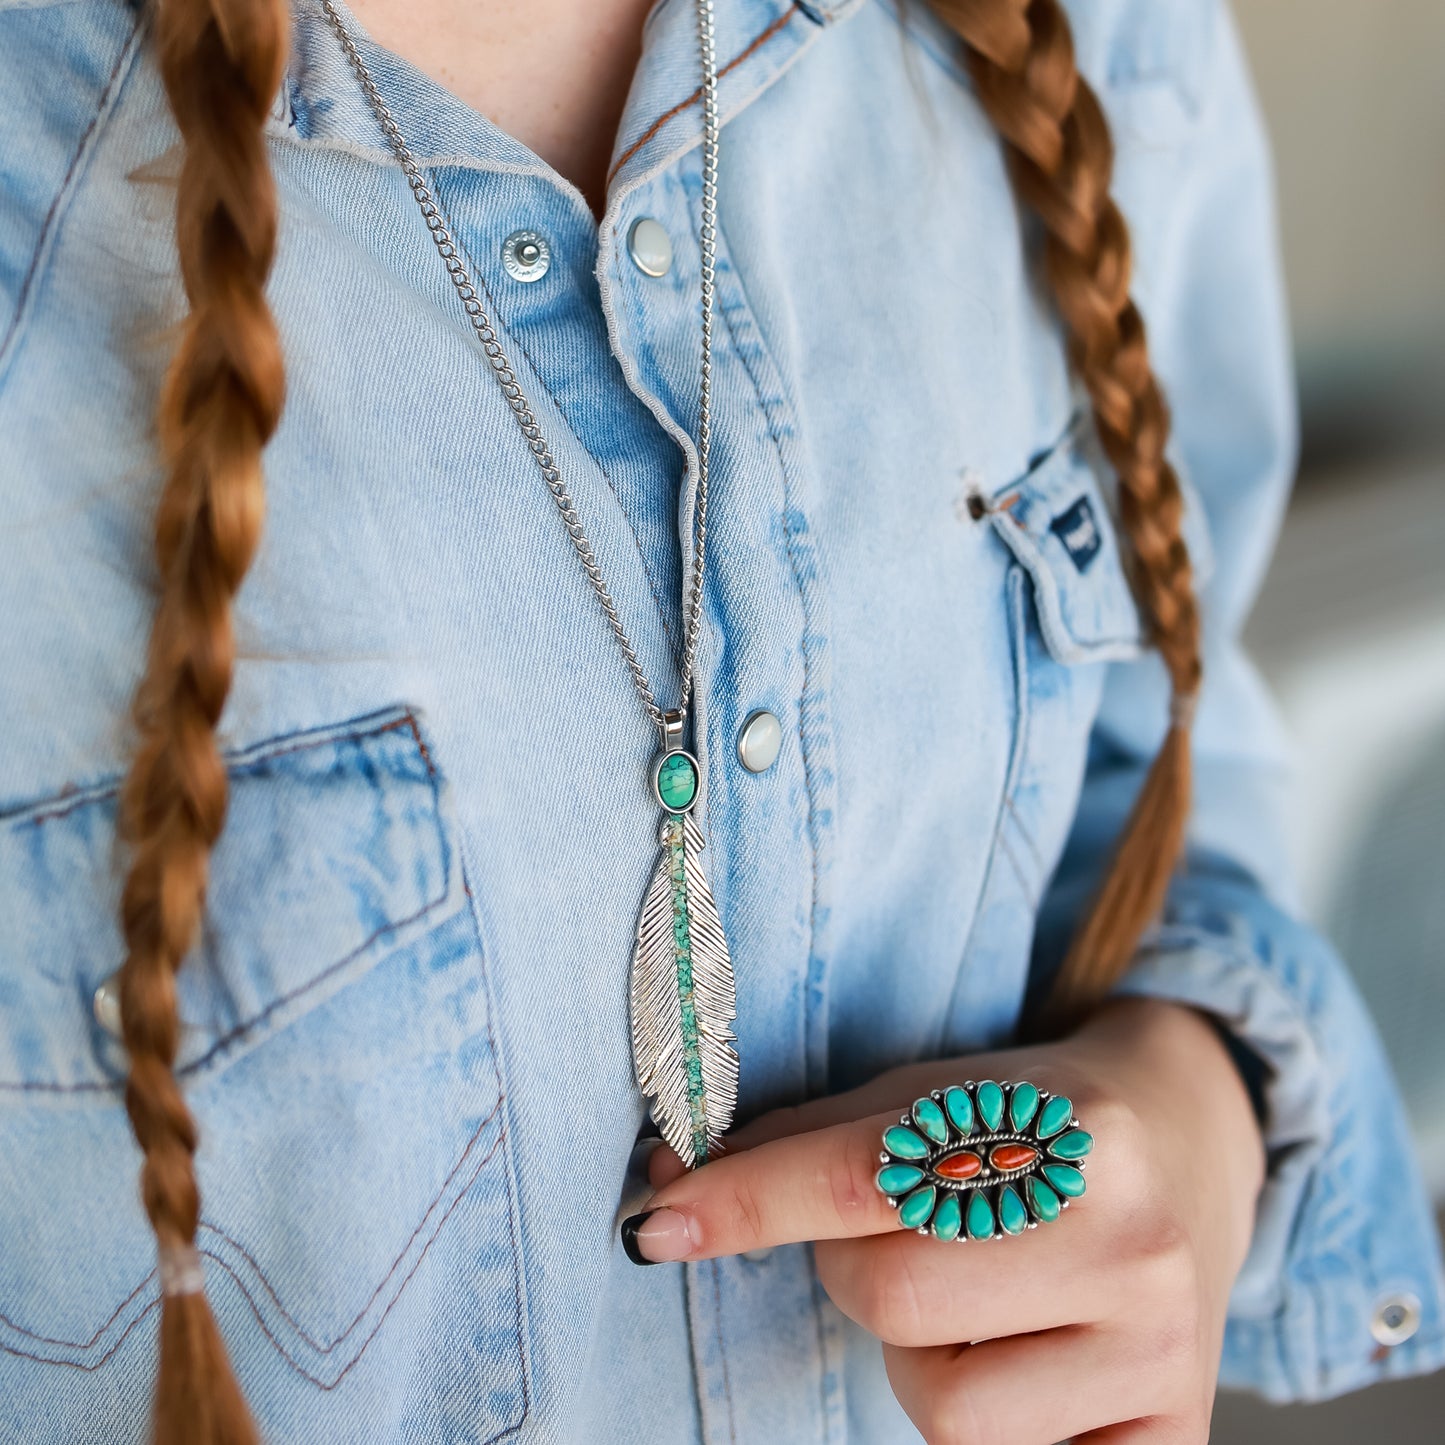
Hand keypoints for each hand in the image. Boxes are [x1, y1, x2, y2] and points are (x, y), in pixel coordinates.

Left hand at [622, 997, 1264, 1443]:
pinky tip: (1024, 1355)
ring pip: (940, 1405)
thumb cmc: (1037, 1116)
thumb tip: (668, 1189)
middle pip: (890, 1297)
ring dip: (917, 1355)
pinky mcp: (1174, 1433)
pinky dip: (982, 1416)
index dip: (745, 1202)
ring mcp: (1159, 1347)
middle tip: (904, 1234)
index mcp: (1065, 1128)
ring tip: (974, 1298)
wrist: (1193, 1142)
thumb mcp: (935, 1093)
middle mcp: (1127, 1236)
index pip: (862, 1177)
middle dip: (855, 1270)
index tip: (658, 1224)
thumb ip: (808, 1140)